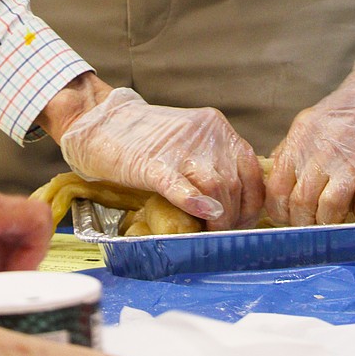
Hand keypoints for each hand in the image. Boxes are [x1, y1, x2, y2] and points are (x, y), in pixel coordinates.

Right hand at [58, 86, 264, 230]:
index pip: (252, 169)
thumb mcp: (190, 143)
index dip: (252, 202)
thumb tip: (234, 207)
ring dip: (218, 218)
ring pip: (216, 186)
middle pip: (235, 183)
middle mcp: (205, 133)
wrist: (102, 122)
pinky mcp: (152, 162)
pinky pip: (179, 183)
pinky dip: (193, 201)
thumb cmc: (146, 139)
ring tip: (208, 232)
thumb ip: (213, 164)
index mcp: (216, 127)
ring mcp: (179, 146)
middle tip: (222, 233)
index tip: (243, 221)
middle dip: (234, 216)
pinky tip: (200, 212)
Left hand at [264, 46, 354, 225]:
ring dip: (334, 223)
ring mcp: (353, 160)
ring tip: (341, 219)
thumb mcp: (312, 122)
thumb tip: (275, 180)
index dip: (281, 212)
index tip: (289, 219)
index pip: (277, 188)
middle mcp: (323, 150)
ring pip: (330, 210)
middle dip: (307, 222)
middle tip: (316, 225)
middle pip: (302, 203)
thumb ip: (293, 150)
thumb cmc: (353, 109)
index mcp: (302, 138)